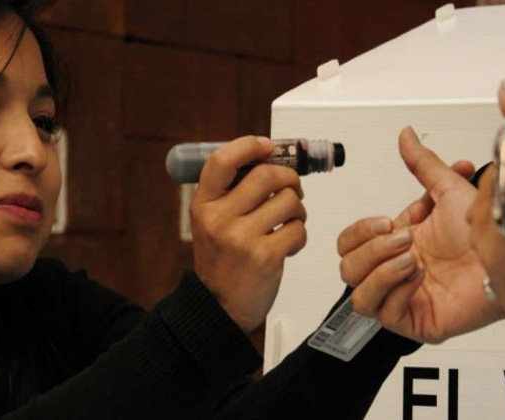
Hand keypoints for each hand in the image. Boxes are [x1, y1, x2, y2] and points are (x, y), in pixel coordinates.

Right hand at [191, 136, 307, 331]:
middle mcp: (219, 218)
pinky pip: (298, 229)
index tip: (267, 146)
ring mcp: (242, 238)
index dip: (249, 146)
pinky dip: (300, 234)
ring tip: (290, 221)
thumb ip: (233, 193)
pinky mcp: (265, 257)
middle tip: (292, 188)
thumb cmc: (222, 261)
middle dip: (289, 178)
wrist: (218, 306)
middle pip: (267, 175)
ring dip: (298, 210)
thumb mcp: (211, 222)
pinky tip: (288, 244)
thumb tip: (272, 160)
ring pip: (289, 201)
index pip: (222, 161)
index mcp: (204, 204)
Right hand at [339, 127, 499, 343]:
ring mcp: (404, 299)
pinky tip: (419, 275)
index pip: (349, 245)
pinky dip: (396, 290)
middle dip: (371, 250)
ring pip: (358, 297)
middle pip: (347, 270)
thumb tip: (405, 135)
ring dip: (381, 272)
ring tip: (413, 258)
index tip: (389, 220)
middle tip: (406, 238)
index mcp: (396, 245)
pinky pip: (384, 313)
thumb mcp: (450, 191)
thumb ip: (422, 164)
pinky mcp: (417, 322)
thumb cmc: (489, 233)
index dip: (360, 232)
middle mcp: (395, 273)